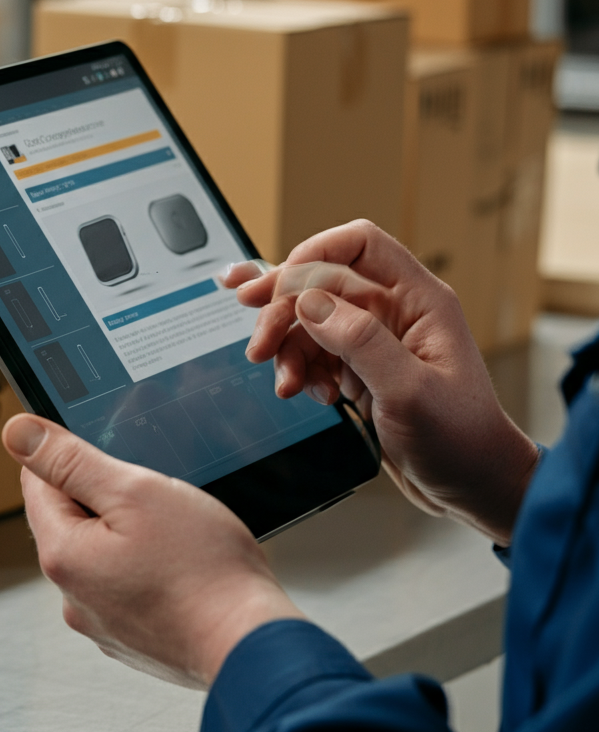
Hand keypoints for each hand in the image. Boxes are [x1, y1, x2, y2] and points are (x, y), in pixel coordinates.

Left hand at [2, 413, 302, 688]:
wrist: (251, 642)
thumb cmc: (203, 570)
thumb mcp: (134, 491)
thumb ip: (70, 461)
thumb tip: (17, 434)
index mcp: (63, 555)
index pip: (37, 483)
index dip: (70, 455)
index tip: (105, 450)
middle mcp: (73, 595)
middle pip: (69, 517)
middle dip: (103, 494)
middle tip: (151, 490)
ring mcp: (103, 620)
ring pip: (100, 549)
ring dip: (126, 529)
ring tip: (172, 528)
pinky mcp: (132, 635)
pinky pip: (124, 580)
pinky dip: (145, 563)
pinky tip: (178, 561)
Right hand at [222, 220, 539, 546]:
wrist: (472, 487)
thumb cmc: (462, 439)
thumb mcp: (410, 391)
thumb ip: (359, 340)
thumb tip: (309, 301)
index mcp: (417, 300)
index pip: (359, 244)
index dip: (314, 253)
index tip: (280, 284)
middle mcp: (393, 310)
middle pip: (320, 281)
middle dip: (283, 308)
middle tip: (260, 342)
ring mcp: (373, 339)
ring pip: (309, 319)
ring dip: (286, 348)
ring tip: (286, 382)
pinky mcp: (358, 367)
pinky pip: (312, 352)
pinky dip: (298, 369)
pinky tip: (303, 392)